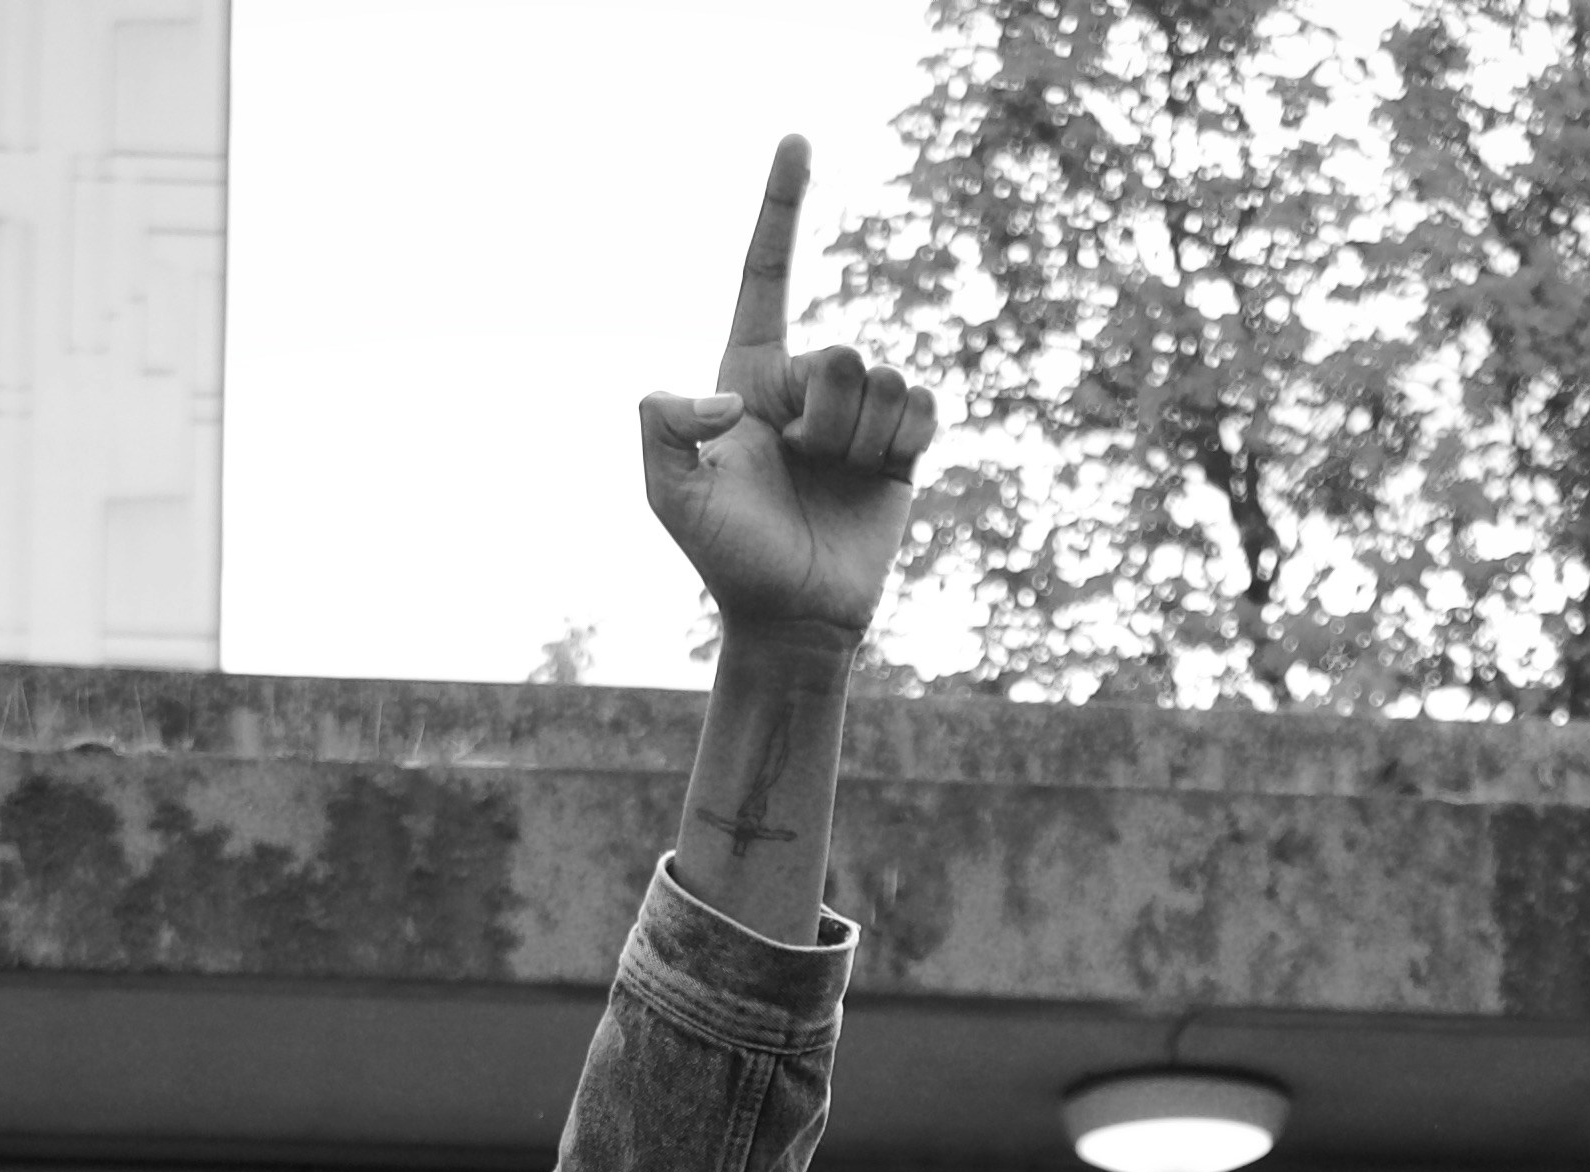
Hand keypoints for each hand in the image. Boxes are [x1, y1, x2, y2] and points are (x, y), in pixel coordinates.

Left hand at [639, 139, 932, 643]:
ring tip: (832, 478)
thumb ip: (665, 424)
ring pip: (887, 381)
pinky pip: (924, 409)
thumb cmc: (723, 554)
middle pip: (843, 351)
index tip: (797, 139)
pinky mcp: (904, 446)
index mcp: (749, 373)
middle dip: (826, 414)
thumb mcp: (668, 491)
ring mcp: (858, 412)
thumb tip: (738, 398)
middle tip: (801, 462)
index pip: (766, 274)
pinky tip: (876, 478)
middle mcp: (807, 382)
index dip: (781, 206)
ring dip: (859, 441)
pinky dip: (901, 446)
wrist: (791, 616)